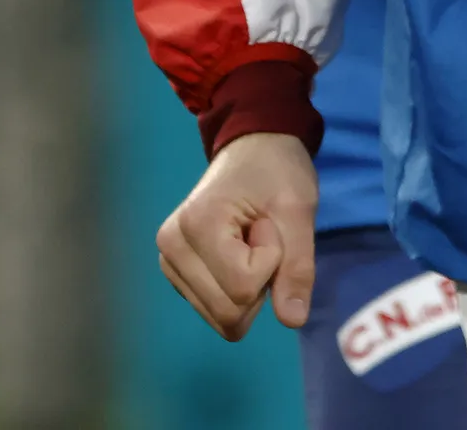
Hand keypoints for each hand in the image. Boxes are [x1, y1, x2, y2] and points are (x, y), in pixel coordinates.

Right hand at [156, 132, 318, 339]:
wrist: (254, 146)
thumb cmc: (276, 170)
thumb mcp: (298, 209)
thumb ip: (298, 265)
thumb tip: (293, 320)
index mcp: (196, 225)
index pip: (244, 286)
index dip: (272, 260)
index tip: (269, 223)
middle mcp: (171, 249)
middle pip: (228, 312)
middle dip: (260, 281)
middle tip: (261, 236)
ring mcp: (168, 263)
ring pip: (220, 317)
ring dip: (248, 288)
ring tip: (249, 242)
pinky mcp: (176, 274)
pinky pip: (214, 309)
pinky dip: (236, 290)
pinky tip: (237, 254)